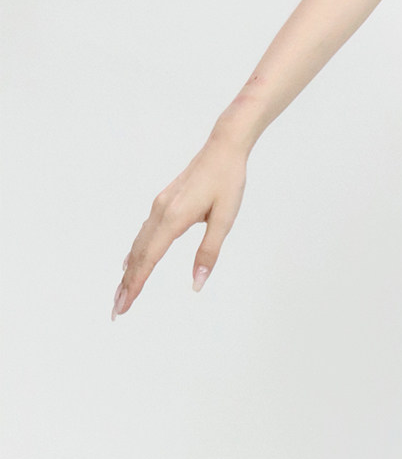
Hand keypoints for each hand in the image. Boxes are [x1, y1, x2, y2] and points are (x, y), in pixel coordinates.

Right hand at [112, 135, 248, 317]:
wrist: (223, 148)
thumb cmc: (227, 182)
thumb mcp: (225, 219)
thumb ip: (209, 252)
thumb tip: (197, 282)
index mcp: (174, 218)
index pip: (149, 259)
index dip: (135, 285)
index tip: (124, 305)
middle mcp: (160, 213)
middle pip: (138, 256)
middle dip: (126, 285)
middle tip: (116, 310)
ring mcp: (159, 207)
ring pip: (138, 245)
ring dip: (129, 271)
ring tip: (121, 293)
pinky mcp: (164, 203)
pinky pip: (143, 233)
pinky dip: (135, 252)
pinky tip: (130, 261)